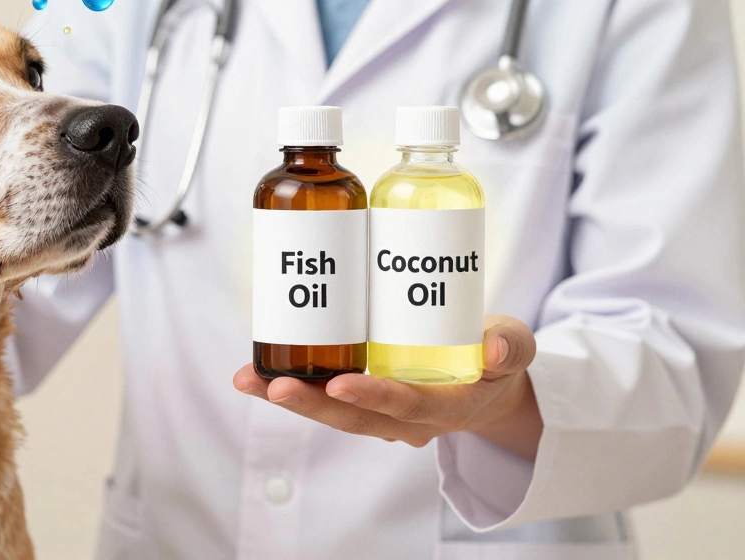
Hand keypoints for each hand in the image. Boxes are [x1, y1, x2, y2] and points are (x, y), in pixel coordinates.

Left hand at [234, 315, 542, 458]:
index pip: (405, 406)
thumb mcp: (517, 347)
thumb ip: (512, 345)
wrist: (490, 380)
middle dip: (311, 404)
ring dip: (289, 398)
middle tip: (274, 385)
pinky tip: (256, 373)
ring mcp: (382, 414)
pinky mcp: (363, 399)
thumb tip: (495, 348)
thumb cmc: (497, 358)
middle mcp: (407, 419)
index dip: (373, 396)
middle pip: (353, 418)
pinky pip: (324, 398)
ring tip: (248, 380)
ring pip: (331, 412)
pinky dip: (291, 387)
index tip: (340, 384)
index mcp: (446, 407)